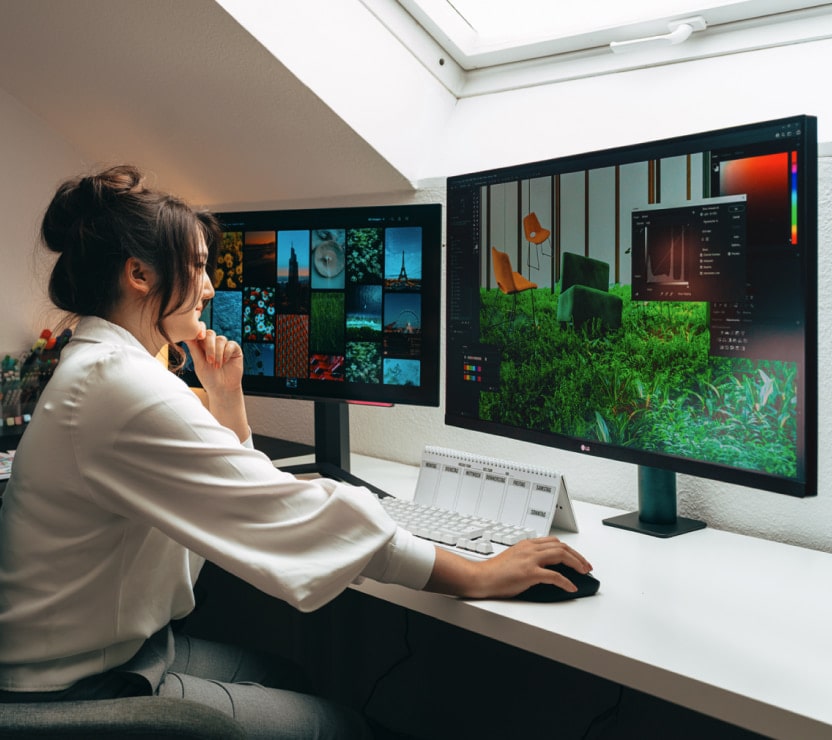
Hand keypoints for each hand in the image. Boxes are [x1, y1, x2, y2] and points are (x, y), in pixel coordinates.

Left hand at [183, 327, 248, 440]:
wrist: (223, 389)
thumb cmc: (209, 378)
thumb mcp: (199, 363)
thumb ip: (194, 348)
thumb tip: (186, 335)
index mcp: (202, 345)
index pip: (200, 331)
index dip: (199, 331)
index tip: (198, 338)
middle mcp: (213, 344)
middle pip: (210, 334)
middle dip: (209, 347)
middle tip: (209, 361)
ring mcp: (224, 346)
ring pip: (220, 339)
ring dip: (218, 353)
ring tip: (217, 366)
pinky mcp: (235, 349)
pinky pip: (230, 344)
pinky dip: (226, 353)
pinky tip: (225, 363)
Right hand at [426, 537, 592, 599]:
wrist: (480, 577)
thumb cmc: (494, 572)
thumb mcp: (514, 559)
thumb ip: (528, 558)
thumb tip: (544, 567)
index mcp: (526, 544)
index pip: (554, 542)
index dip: (569, 550)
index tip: (577, 558)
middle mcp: (529, 549)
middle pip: (561, 546)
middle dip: (577, 556)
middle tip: (586, 566)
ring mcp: (529, 560)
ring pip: (561, 556)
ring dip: (576, 564)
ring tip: (583, 573)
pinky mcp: (529, 573)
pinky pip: (554, 576)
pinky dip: (566, 581)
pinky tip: (571, 587)